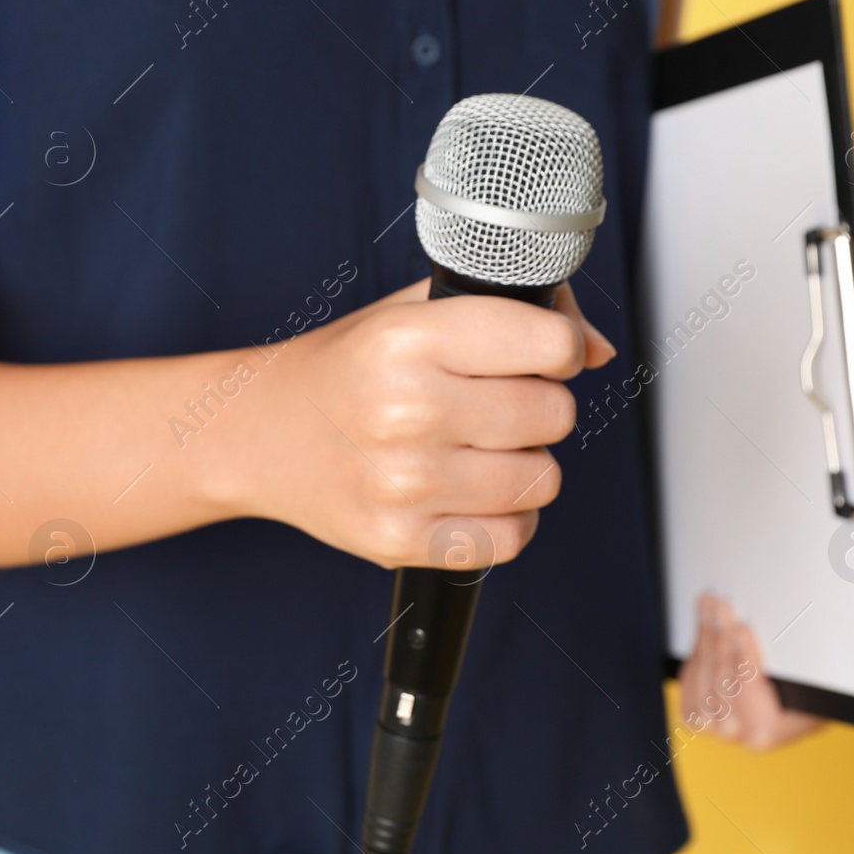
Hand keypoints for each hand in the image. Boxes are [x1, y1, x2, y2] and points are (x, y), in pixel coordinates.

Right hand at [224, 278, 614, 568]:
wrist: (258, 435)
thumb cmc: (344, 370)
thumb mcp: (411, 314)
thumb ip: (508, 313)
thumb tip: (595, 349)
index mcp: (407, 339)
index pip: (549, 343)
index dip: (557, 350)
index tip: (538, 355)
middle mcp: (405, 409)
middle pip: (553, 414)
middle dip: (538, 408)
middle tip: (493, 405)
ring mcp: (403, 483)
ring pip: (542, 480)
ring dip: (523, 465)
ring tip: (476, 450)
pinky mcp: (400, 541)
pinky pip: (511, 538)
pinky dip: (506, 519)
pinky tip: (470, 493)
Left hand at [678, 595, 825, 750]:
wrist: (792, 703)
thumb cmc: (808, 687)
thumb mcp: (809, 678)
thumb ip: (796, 665)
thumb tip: (794, 634)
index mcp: (767, 732)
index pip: (749, 694)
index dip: (743, 659)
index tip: (743, 629)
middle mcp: (738, 734)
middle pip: (722, 680)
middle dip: (722, 637)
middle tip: (723, 607)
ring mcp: (715, 725)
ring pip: (702, 675)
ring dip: (707, 634)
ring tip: (712, 606)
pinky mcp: (697, 712)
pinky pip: (689, 676)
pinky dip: (698, 646)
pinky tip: (705, 623)